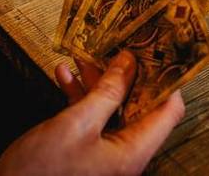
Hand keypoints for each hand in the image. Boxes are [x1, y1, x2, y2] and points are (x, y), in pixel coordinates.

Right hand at [0, 50, 184, 175]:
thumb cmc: (40, 173)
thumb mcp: (76, 123)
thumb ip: (107, 92)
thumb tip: (129, 64)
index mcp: (133, 152)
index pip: (169, 110)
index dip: (167, 78)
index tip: (158, 50)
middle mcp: (124, 154)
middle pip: (140, 105)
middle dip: (127, 74)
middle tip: (120, 45)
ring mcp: (104, 154)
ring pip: (112, 108)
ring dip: (98, 81)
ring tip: (85, 55)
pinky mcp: (84, 152)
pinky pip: (91, 118)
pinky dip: (80, 96)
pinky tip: (65, 76)